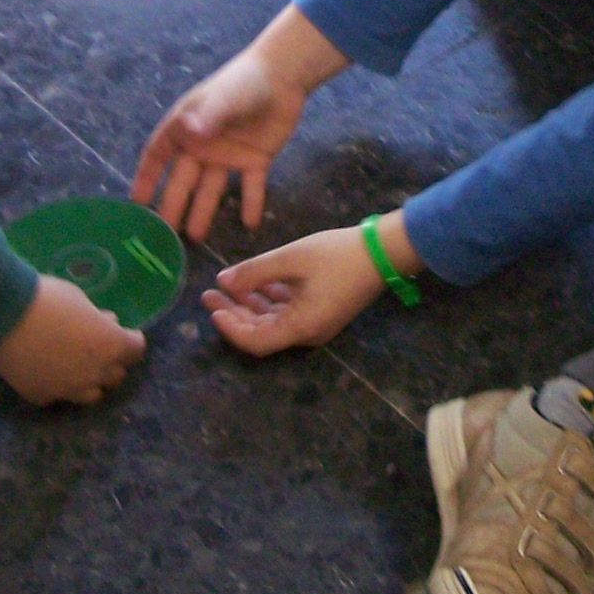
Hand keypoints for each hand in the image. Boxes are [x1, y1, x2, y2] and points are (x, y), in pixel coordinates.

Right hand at [0, 275, 145, 404]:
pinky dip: (56, 385)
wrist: (3, 315)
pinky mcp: (43, 396)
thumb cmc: (47, 298)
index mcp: (111, 345)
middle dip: (111, 360)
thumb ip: (97, 317)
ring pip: (91, 394)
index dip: (130, 339)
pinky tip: (45, 371)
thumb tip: (105, 324)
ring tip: (75, 365)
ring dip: (90, 380)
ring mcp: (69, 390)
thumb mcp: (80, 299)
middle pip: (116, 375)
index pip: (136, 349)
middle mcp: (95, 373)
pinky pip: (57, 395)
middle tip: (97, 347)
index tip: (122, 332)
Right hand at [131, 6, 349, 240]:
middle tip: (165, 233)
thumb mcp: (224, 98)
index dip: (146, 177)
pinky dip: (251, 204)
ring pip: (211, 189)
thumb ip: (208, 117)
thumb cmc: (243, 82)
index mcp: (186, 128)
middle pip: (183, 180)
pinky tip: (249, 225)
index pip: (158, 155)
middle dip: (173, 204)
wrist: (283, 75)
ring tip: (196, 238)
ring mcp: (228, 155)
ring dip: (203, 211)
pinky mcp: (255, 159)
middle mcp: (202, 146)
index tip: (137, 202)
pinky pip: (251, 187)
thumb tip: (189, 134)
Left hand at [203, 222, 404, 355]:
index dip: (231, 329)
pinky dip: (269, 299)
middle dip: (234, 313)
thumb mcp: (291, 258)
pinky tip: (254, 281)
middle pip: (262, 332)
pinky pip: (288, 312)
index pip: (256, 341)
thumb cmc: (336, 255)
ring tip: (225, 285)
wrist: (384, 251)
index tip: (213, 310)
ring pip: (273, 321)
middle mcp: (307, 332)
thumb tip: (223, 282)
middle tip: (209, 294)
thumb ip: (254, 272)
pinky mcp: (321, 311)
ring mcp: (315, 323)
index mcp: (301, 326)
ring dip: (249, 305)